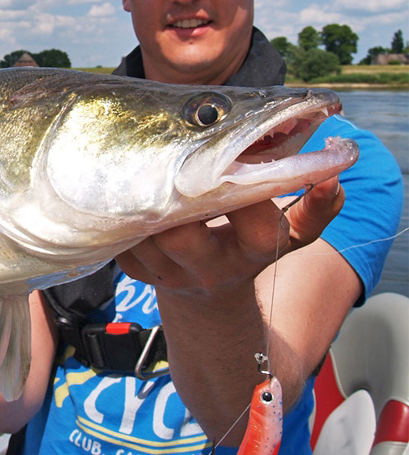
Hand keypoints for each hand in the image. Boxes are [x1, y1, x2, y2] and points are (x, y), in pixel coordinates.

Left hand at [115, 176, 343, 291]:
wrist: (207, 292)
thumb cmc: (248, 243)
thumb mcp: (288, 234)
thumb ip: (314, 209)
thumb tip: (332, 176)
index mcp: (250, 252)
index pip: (257, 230)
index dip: (250, 199)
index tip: (244, 166)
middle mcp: (207, 267)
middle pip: (183, 237)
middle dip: (176, 201)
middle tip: (175, 164)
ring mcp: (168, 273)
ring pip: (145, 235)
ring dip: (143, 202)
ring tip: (147, 167)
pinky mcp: (138, 271)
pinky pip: (123, 241)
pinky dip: (123, 215)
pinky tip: (129, 192)